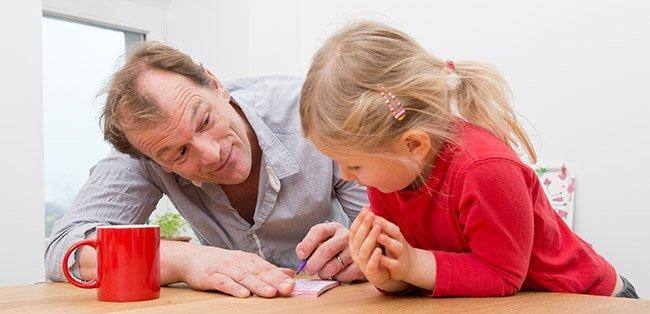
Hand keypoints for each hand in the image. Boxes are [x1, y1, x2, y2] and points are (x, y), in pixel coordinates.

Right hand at [178, 244, 294, 297]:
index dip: (280, 277)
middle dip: (274, 281)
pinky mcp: (211, 276)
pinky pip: (224, 282)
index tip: (293, 285)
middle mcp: (239, 263)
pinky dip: (234, 288)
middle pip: (259, 272)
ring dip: (258, 285)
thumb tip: (290, 273)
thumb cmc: (221, 263)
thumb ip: (267, 269)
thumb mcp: (245, 263)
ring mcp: (225, 269)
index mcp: (249, 260)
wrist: (191, 258)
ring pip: (244, 277)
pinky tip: (243, 294)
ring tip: (271, 293)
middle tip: (287, 289)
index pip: (267, 268)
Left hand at [295, 221, 363, 281]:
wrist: (360, 254)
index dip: (307, 244)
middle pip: (325, 250)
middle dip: (313, 263)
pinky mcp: (360, 265)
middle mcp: (346, 236)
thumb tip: (301, 253)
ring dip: (323, 273)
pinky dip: (336, 278)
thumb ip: (309, 245)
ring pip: (333, 266)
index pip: (318, 231)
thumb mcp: (322, 241)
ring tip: (323, 272)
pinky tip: (337, 274)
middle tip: (309, 270)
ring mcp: (355, 250)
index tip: (301, 256)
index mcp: (333, 228)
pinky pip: (343, 275)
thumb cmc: (335, 248)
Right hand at [349, 208, 390, 285]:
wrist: (380, 273)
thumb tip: (366, 208)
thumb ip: (367, 226)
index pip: (354, 229)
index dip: (359, 219)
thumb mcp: (369, 238)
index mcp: (353, 243)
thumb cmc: (374, 253)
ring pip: (364, 249)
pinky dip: (375, 256)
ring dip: (371, 238)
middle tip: (372, 215)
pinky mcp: (370, 271)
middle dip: (365, 225)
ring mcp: (361, 262)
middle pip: (358, 237)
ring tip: (378, 228)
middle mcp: (355, 252)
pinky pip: (371, 264)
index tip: (366, 210)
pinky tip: (379, 249)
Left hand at [374, 215, 415, 281]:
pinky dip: (387, 260)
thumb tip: (365, 209)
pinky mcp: (399, 266)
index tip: (370, 213)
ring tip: (378, 236)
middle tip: (374, 220)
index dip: (381, 219)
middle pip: (395, 232)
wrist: (410, 266)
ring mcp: (400, 254)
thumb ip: (378, 224)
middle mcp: (399, 242)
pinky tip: (379, 257)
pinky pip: (394, 263)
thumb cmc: (394, 248)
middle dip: (385, 226)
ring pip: (396, 246)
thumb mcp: (388, 236)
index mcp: (395, 235)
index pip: (389, 224)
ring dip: (387, 241)